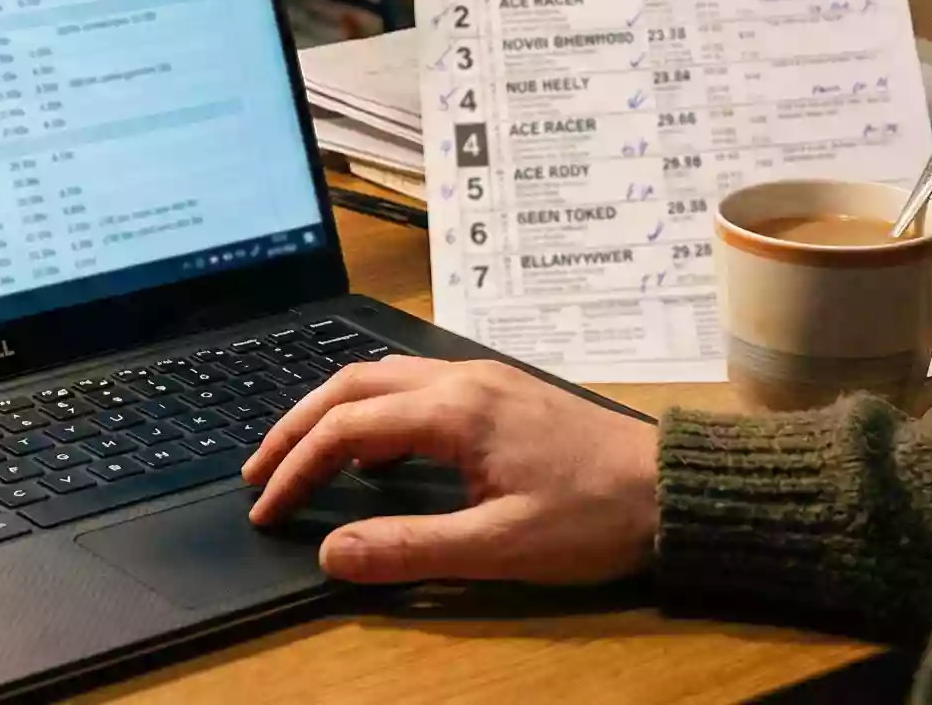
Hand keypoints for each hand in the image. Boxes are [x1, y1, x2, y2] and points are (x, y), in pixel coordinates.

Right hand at [238, 356, 658, 584]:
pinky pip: (414, 388)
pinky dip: (374, 415)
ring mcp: (482, 380)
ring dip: (333, 414)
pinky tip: (374, 455)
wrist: (672, 489)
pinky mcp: (500, 393)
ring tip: (302, 461)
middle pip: (352, 384)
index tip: (267, 509)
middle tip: (259, 472)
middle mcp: (461, 379)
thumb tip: (332, 552)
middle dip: (296, 426)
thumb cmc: (594, 517)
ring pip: (382, 379)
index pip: (346, 428)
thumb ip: (410, 548)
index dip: (297, 468)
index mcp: (454, 410)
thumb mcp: (500, 546)